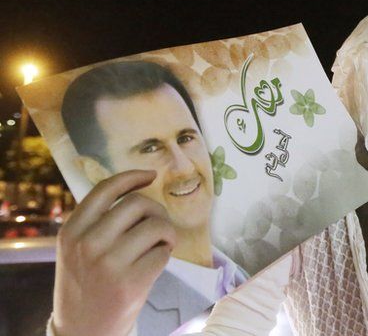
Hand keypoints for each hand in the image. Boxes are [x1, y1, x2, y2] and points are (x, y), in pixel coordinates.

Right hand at [52, 170, 176, 335]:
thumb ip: (97, 221)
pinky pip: (163, 252)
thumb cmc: (87, 282)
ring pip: (157, 225)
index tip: (151, 175)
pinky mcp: (131, 282)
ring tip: (161, 244)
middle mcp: (88, 243)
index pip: (106, 189)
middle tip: (158, 226)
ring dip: (167, 232)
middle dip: (157, 211)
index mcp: (72, 230)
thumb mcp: (77, 248)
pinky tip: (155, 263)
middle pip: (138, 203)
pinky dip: (165, 254)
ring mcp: (109, 263)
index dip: (132, 177)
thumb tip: (138, 190)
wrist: (84, 329)